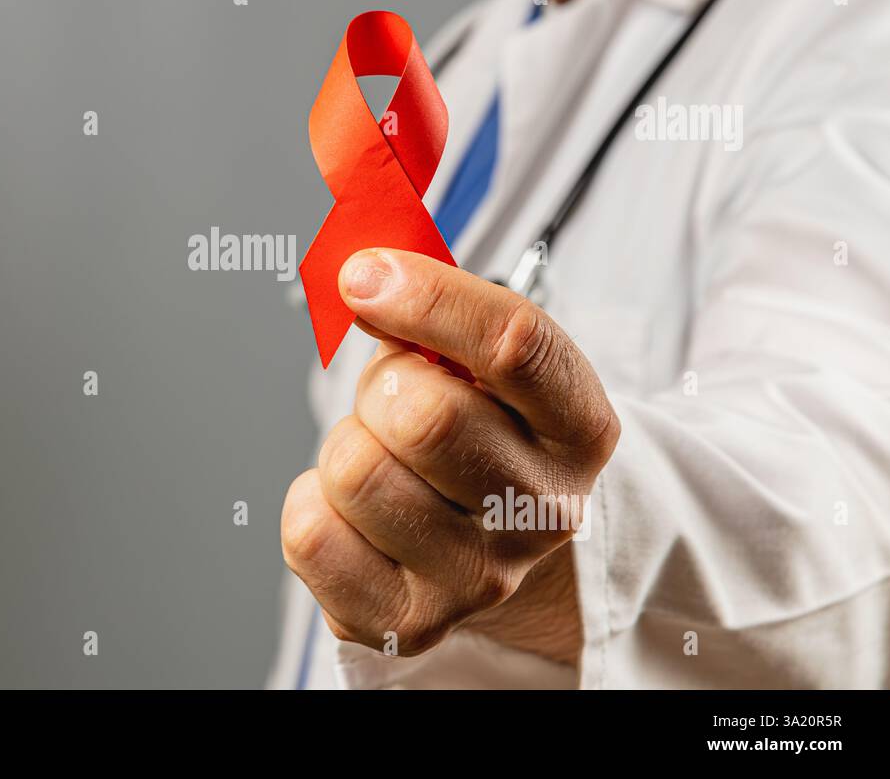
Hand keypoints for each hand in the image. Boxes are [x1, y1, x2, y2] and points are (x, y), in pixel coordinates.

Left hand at [281, 248, 620, 659]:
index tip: (363, 274)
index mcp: (580, 425)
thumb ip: (436, 307)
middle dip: (383, 384)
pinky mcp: (408, 622)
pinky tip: (353, 510)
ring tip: (384, 458)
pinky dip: (310, 506)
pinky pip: (309, 534)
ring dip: (349, 445)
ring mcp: (478, 575)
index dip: (427, 295)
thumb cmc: (482, 430)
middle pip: (422, 414)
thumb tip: (359, 266)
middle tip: (397, 396)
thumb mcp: (485, 361)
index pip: (516, 344)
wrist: (498, 543)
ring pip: (353, 470)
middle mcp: (543, 509)